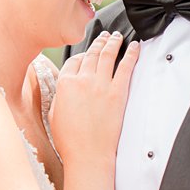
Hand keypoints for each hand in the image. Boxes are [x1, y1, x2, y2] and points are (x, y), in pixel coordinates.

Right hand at [49, 31, 138, 164]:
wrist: (88, 153)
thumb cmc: (69, 140)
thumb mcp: (54, 114)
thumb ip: (60, 96)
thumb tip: (64, 88)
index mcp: (65, 84)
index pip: (74, 61)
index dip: (82, 55)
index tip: (87, 53)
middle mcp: (83, 80)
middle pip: (91, 54)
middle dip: (99, 42)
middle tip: (105, 36)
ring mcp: (101, 85)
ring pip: (108, 55)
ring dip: (113, 42)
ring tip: (117, 36)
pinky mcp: (118, 93)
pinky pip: (126, 66)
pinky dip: (131, 53)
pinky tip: (135, 46)